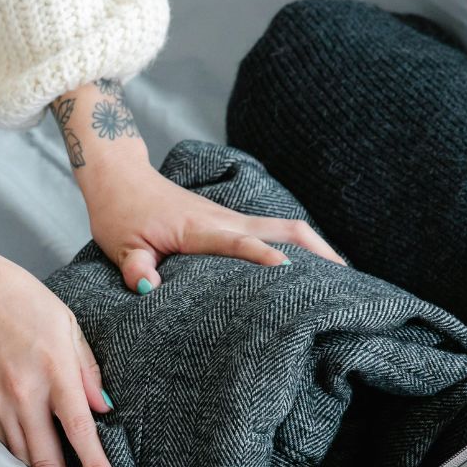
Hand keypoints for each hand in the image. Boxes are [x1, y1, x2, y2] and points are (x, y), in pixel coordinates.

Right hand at [0, 254, 116, 466]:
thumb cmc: (22, 300)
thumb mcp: (68, 325)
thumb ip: (87, 370)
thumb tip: (104, 406)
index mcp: (55, 372)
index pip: (80, 432)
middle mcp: (25, 394)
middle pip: (44, 459)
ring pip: (19, 457)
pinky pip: (1, 442)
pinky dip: (15, 462)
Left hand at [50, 79, 344, 292]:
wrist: (120, 177)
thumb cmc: (120, 213)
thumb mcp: (120, 246)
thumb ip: (135, 268)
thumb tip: (148, 289)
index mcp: (199, 228)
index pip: (239, 242)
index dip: (263, 257)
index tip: (289, 273)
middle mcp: (224, 219)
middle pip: (282, 229)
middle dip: (316, 251)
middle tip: (347, 280)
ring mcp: (230, 217)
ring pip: (284, 228)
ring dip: (314, 247)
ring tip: (343, 277)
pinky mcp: (229, 221)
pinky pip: (272, 230)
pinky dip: (297, 244)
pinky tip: (311, 266)